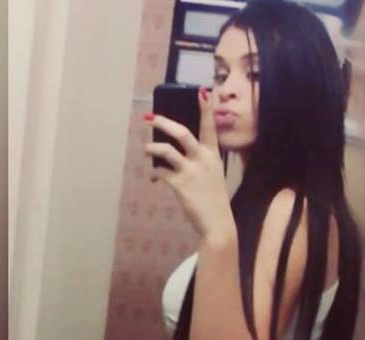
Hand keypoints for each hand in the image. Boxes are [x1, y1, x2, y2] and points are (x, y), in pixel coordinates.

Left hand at [143, 88, 233, 240]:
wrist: (217, 223)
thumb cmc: (214, 199)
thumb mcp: (214, 175)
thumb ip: (202, 161)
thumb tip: (180, 152)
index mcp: (213, 155)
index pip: (210, 127)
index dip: (206, 108)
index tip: (202, 90)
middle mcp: (203, 160)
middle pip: (182, 133)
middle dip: (163, 123)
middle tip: (150, 118)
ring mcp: (191, 172)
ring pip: (166, 151)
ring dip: (152, 148)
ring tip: (146, 149)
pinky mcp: (180, 185)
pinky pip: (161, 172)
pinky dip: (155, 173)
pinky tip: (154, 177)